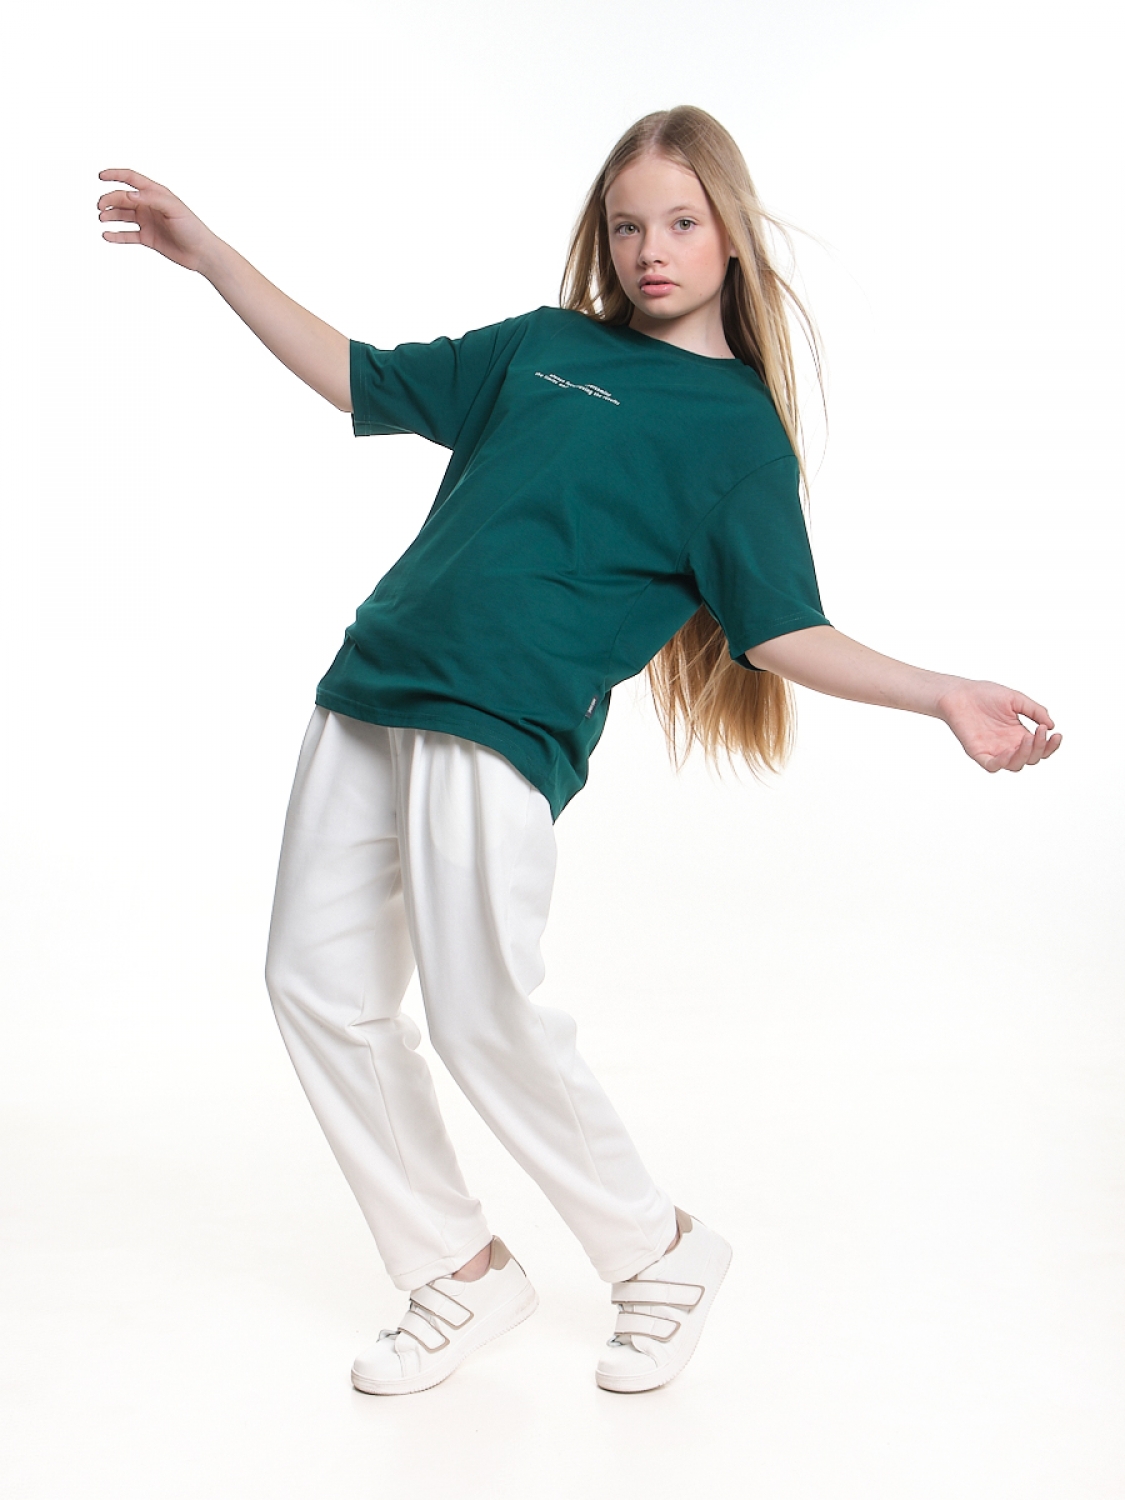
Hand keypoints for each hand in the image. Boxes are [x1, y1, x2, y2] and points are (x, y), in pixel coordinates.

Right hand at [97, 169, 217, 272]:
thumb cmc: (192, 228)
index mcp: (156, 193)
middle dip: (109, 200)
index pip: (131, 178)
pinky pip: (127, 235)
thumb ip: (152, 198)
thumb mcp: (174, 209)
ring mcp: (148, 221)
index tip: (100, 176)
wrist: (201, 253)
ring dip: (110, 215)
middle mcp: (149, 205)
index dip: (115, 174)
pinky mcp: (147, 238)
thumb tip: (129, 194)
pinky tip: (106, 235)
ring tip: (102, 219)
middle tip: (100, 207)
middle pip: (123, 198)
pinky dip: (116, 235)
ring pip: (122, 215)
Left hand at [935, 679, 1061, 771]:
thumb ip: (1034, 711)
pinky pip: (992, 766)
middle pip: (1031, 758)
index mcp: (1019, 734)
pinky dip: (1003, 762)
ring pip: (1016, 765)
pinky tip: (1010, 751)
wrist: (959, 693)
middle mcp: (1008, 745)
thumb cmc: (985, 694)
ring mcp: (994, 750)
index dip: (1050, 745)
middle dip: (1040, 748)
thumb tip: (1051, 726)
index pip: (1040, 748)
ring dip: (1025, 755)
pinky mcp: (978, 753)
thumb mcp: (1016, 699)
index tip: (1056, 734)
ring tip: (1027, 739)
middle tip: (1039, 731)